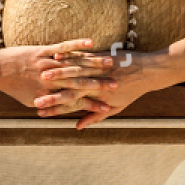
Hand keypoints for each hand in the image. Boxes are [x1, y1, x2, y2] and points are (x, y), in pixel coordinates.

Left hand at [0, 39, 117, 113]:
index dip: (93, 103)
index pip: (76, 100)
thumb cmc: (14, 87)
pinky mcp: (43, 51)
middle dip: (99, 83)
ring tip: (111, 62)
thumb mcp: (31, 101)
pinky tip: (90, 42)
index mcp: (49, 94)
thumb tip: (62, 116)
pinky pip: (62, 47)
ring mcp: (47, 64)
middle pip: (79, 83)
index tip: (109, 105)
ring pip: (74, 65)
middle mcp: (50, 81)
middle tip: (117, 84)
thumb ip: (51, 106)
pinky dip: (77, 45)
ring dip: (93, 63)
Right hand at [36, 47, 169, 127]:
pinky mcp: (101, 56)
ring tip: (40, 76)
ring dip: (56, 75)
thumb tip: (78, 127)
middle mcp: (96, 86)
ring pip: (73, 73)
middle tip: (34, 99)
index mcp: (98, 99)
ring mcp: (98, 70)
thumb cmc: (133, 90)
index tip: (40, 111)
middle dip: (50, 95)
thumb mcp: (117, 107)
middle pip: (69, 91)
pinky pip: (82, 56)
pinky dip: (68, 57)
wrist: (150, 71)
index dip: (55, 109)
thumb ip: (95, 117)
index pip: (72, 106)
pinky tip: (54, 57)